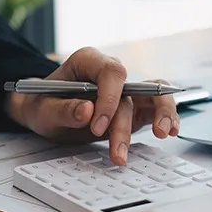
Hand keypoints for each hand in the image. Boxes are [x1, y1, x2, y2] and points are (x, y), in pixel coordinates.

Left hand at [6, 47, 179, 164]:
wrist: (45, 110)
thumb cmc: (43, 103)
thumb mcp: (42, 109)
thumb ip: (63, 110)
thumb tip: (86, 111)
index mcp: (88, 62)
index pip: (111, 72)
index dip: (109, 98)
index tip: (97, 126)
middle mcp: (110, 74)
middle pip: (132, 89)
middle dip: (126, 122)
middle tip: (117, 149)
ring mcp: (125, 91)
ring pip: (153, 95)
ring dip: (160, 114)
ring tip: (163, 134)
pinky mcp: (133, 108)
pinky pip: (155, 108)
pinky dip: (166, 118)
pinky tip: (169, 131)